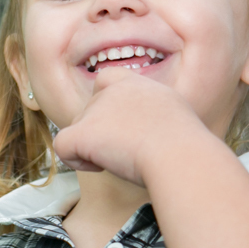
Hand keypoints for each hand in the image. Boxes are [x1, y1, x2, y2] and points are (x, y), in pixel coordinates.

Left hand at [53, 67, 204, 185]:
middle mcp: (113, 91)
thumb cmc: (185, 147)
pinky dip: (76, 161)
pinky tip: (99, 167)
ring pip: (77, 127)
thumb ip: (154, 115)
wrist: (180, 155)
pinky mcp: (83, 132)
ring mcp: (96, 110)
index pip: (107, 80)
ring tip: (118, 161)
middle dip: (100, 133)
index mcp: (137, 85)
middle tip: (126, 152)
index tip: (123, 128)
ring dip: (91, 147)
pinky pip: (63, 146)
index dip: (106, 106)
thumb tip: (151, 131)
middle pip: (90, 110)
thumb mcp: (175, 118)